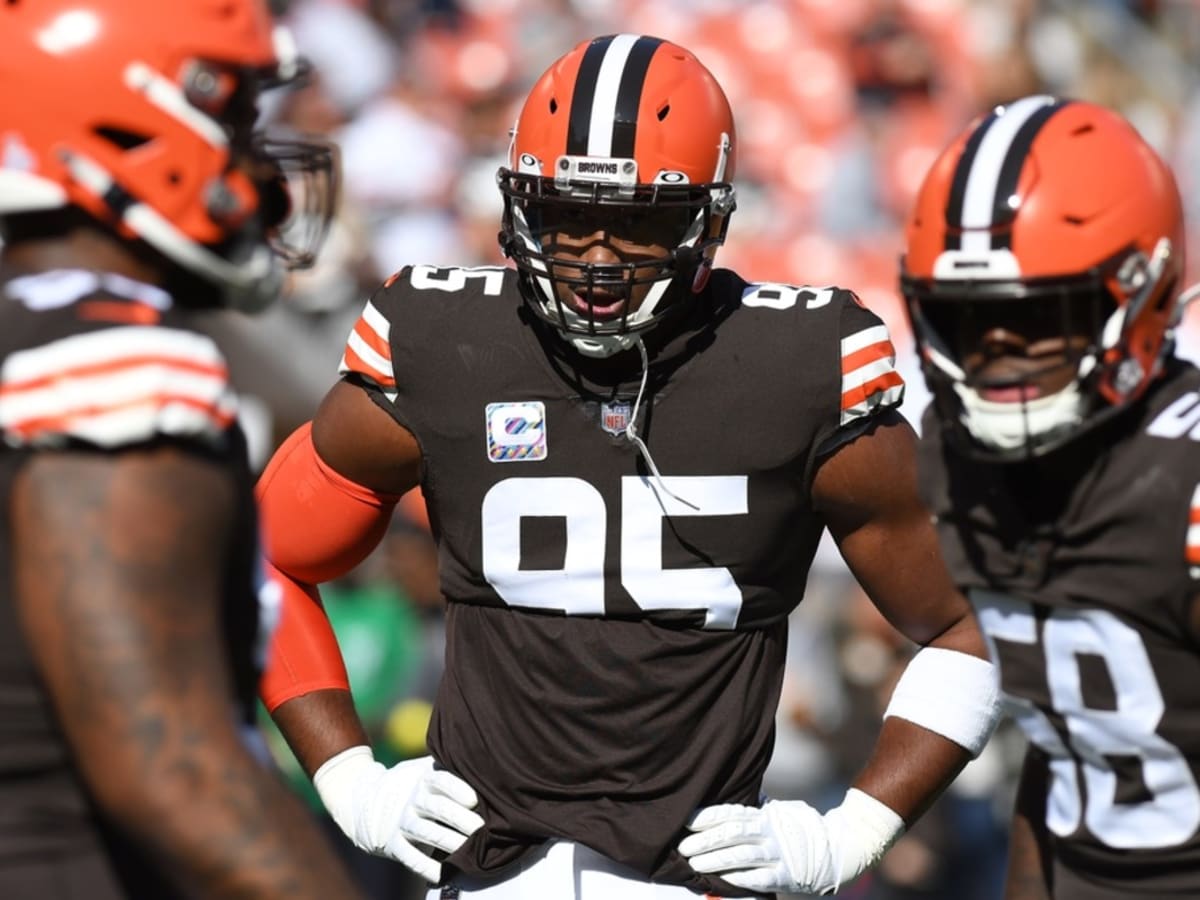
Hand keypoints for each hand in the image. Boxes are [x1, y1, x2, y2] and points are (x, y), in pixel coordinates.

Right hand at [313, 746, 484, 882]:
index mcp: (424, 777)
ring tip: (471, 849)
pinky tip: (444, 872)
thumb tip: (487, 769)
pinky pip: (410, 856)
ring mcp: (402, 821)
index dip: (458, 789)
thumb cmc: (419, 784)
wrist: (372, 799)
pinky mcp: (394, 843)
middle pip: (438, 808)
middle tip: (482, 829)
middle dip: (462, 820)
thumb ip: (452, 768)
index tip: (474, 800)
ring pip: (427, 832)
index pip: (441, 780)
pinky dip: (426, 866)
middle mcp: (412, 798)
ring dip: (450, 842)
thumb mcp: (429, 768)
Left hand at [678, 789, 903, 895]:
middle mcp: (769, 832)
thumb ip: (752, 809)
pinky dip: (742, 879)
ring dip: (716, 860)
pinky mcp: (786, 876)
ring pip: (743, 856)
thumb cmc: (796, 831)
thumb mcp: (774, 813)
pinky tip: (724, 881)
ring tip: (694, 863)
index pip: (731, 813)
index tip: (686, 820)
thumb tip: (725, 796)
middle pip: (733, 833)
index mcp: (764, 816)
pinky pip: (761, 878)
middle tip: (683, 846)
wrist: (836, 850)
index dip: (707, 816)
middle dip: (706, 840)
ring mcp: (778, 854)